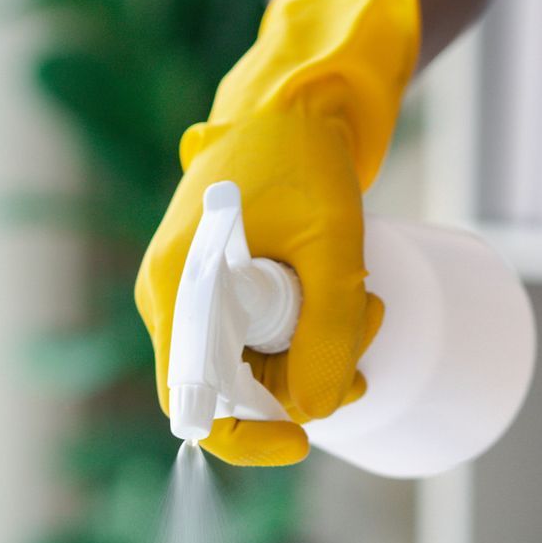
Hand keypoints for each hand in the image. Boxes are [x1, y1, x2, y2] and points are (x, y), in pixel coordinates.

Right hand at [133, 0, 416, 466]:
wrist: (294, 101)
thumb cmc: (303, 154)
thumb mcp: (332, 242)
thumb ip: (329, 327)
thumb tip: (325, 408)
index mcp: (176, 288)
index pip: (192, 403)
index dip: (246, 437)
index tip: (304, 441)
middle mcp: (172, 299)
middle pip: (235, 388)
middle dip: (307, 381)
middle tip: (369, 332)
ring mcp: (194, 295)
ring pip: (255, 367)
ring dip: (318, 354)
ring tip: (368, 303)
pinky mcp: (220, 287)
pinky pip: (260, 341)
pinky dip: (306, 336)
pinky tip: (348, 305)